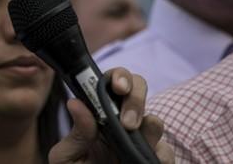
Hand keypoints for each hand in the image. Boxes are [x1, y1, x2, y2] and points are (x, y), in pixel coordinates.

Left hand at [48, 68, 174, 162]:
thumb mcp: (67, 156)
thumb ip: (75, 133)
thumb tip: (75, 103)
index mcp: (97, 112)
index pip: (110, 83)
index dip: (118, 77)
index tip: (117, 86)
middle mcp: (121, 120)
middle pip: (138, 90)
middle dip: (136, 97)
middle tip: (128, 121)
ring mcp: (139, 139)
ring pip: (155, 121)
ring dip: (151, 125)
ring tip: (136, 139)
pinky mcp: (152, 159)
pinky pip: (165, 151)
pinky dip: (162, 155)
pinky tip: (152, 161)